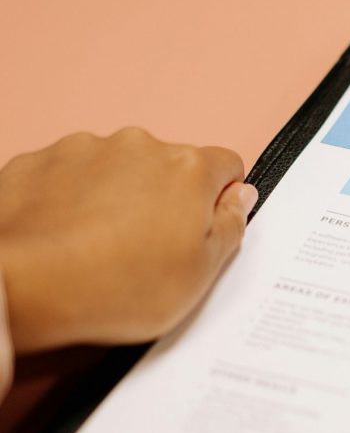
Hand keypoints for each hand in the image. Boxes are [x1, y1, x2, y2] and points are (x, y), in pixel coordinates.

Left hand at [0, 128, 256, 352]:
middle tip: (149, 249)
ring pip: (116, 168)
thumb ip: (231, 226)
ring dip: (116, 196)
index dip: (219, 200)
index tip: (204, 227)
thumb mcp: (201, 274)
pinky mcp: (38, 162)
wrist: (26, 285)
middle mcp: (140, 146)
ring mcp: (85, 150)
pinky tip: (64, 238)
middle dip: (164, 199)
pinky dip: (69, 199)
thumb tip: (239, 198)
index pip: (226, 167)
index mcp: (189, 169)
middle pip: (169, 166)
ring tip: (100, 248)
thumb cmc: (116, 286)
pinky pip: (67, 176)